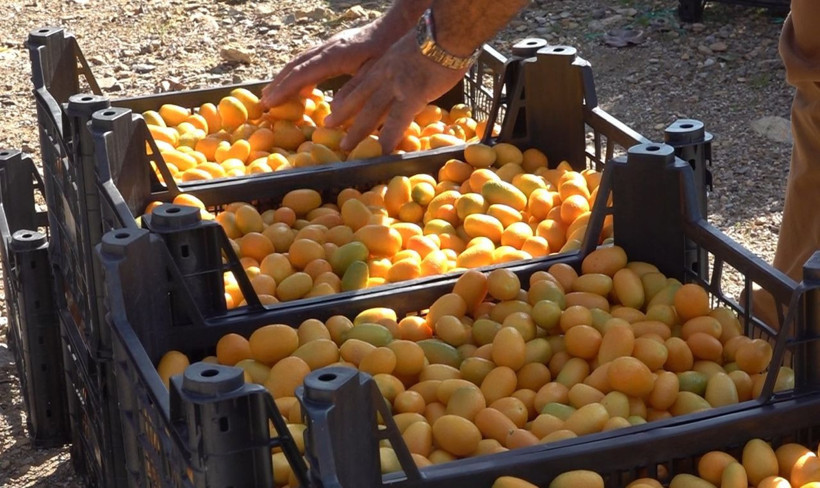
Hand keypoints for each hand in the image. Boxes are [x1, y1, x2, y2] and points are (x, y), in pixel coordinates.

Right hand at [261, 22, 388, 109]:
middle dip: (278, 84)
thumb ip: (354, 91)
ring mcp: (330, 45)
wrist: (398, 25)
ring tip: (274, 93)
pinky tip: (303, 87)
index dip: (284, 89)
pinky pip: (310, 60)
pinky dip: (300, 73)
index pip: (302, 74)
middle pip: (295, 65)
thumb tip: (332, 111)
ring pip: (301, 61)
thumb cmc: (389, 50)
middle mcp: (327, 48)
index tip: (269, 103)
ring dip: (285, 77)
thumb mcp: (374, 73)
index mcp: (334, 56)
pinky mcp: (335, 46)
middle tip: (263, 102)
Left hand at [324, 30, 467, 153]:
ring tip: (347, 146)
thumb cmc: (439, 36)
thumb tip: (417, 67)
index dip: (348, 93)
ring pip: (371, 110)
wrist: (447, 32)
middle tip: (328, 125)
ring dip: (358, 130)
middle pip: (360, 96)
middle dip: (343, 112)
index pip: (362, 79)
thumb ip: (408, 59)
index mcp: (386, 60)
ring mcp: (396, 85)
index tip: (334, 104)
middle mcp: (385, 73)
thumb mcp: (413, 45)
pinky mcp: (412, 95)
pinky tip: (384, 151)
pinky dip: (390, 137)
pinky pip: (397, 121)